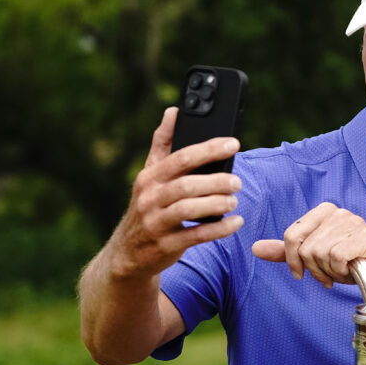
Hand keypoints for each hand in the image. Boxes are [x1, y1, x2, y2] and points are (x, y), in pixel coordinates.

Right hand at [106, 107, 243, 279]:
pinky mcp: (165, 245)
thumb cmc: (148, 207)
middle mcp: (150, 198)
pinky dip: (218, 229)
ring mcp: (155, 223)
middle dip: (215, 181)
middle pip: (186, 184)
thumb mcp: (150, 175)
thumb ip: (163, 143)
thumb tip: (174, 111)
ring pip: (188, 209)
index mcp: (149, 177)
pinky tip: (235, 223)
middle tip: (237, 181)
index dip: (209, 149)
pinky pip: (195, 236)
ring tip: (234, 201)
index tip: (233, 143)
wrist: (128, 253)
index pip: (181, 157)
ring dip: (216, 204)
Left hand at [251, 202, 365, 290]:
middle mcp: (338, 212)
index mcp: (324, 211)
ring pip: (320, 253)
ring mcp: (353, 222)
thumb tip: (255, 248)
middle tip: (329, 274)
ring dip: (329, 272)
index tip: (302, 273)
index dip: (293, 260)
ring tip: (342, 271)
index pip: (291, 235)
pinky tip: (351, 271)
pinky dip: (341, 271)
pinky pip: (336, 257)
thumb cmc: (349, 264)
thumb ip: (287, 252)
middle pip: (305, 248)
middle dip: (314, 269)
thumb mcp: (314, 258)